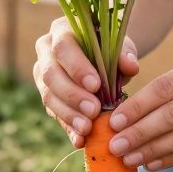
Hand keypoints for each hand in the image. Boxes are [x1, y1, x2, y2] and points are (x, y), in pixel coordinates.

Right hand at [33, 17, 139, 146]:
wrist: (102, 56)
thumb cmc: (111, 47)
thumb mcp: (121, 45)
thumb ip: (125, 54)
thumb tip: (130, 66)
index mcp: (61, 31)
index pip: (63, 47)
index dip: (77, 67)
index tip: (95, 85)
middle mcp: (45, 52)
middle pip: (50, 75)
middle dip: (72, 95)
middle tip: (93, 110)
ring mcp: (42, 76)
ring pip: (48, 97)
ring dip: (68, 115)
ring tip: (87, 129)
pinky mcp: (48, 97)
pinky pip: (54, 114)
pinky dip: (68, 128)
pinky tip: (80, 140)